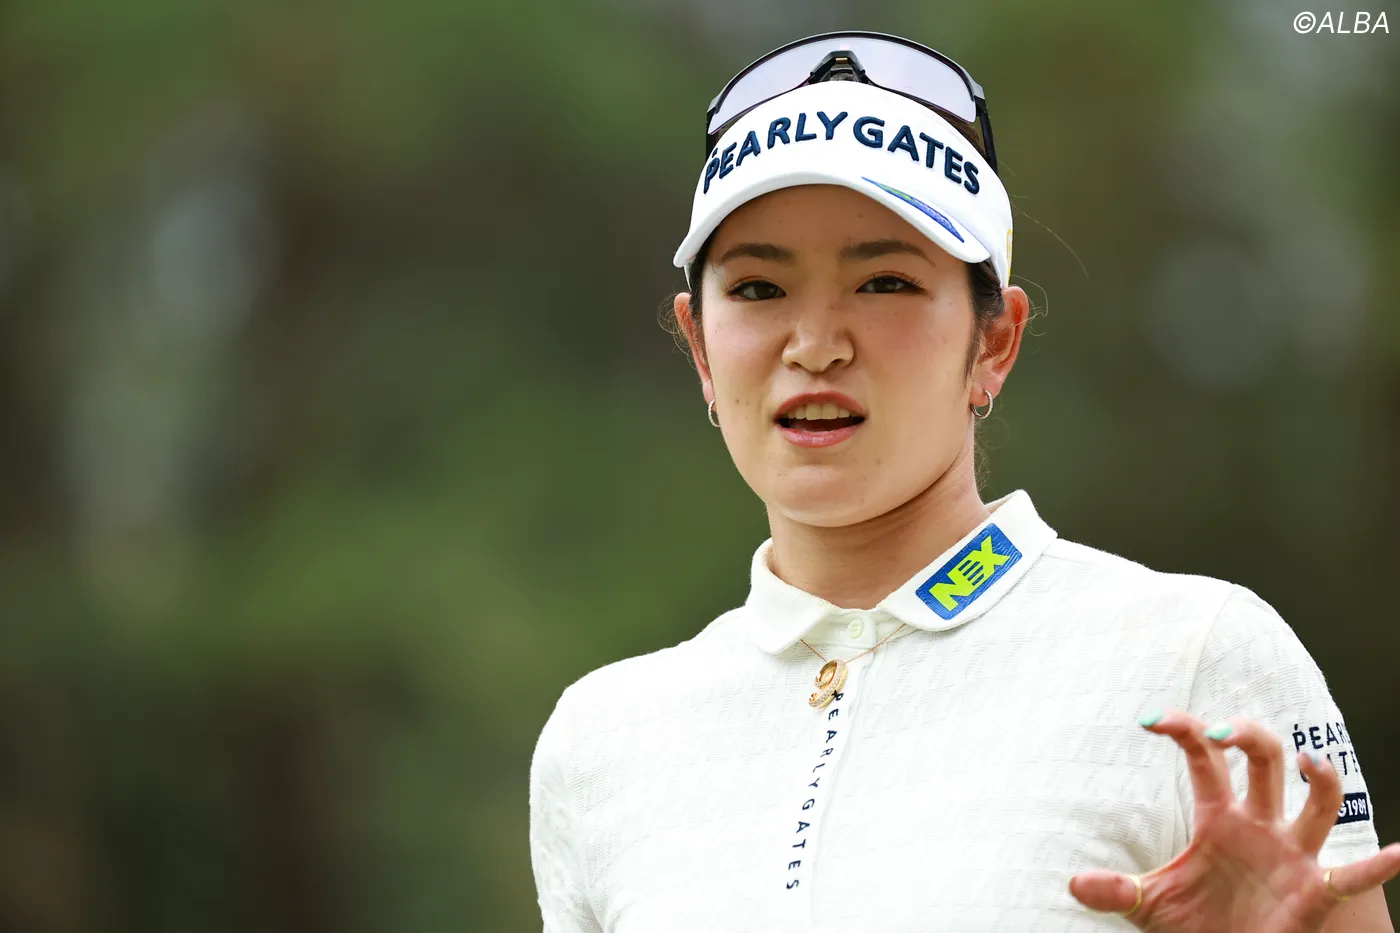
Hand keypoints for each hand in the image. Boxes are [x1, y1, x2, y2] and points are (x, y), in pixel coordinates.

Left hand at [1069, 709, 1399, 931]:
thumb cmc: (1195, 922)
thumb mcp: (1148, 904)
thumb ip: (1115, 891)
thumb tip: (1074, 884)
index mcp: (1218, 816)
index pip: (1204, 759)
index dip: (1183, 730)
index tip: (1149, 719)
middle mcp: (1259, 823)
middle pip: (1265, 760)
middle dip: (1250, 736)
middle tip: (1223, 731)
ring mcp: (1291, 853)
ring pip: (1316, 800)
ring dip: (1320, 778)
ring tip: (1310, 763)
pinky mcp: (1313, 890)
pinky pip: (1352, 875)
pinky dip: (1378, 864)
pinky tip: (1399, 852)